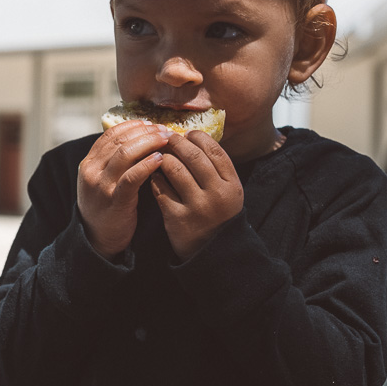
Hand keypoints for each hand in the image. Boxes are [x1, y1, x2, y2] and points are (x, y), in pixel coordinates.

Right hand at [78, 120, 170, 258]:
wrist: (97, 239)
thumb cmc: (107, 207)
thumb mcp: (102, 180)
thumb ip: (114, 162)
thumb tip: (140, 139)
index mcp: (88, 163)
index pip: (110, 134)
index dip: (132, 126)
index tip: (150, 124)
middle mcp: (91, 171)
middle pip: (120, 141)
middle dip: (145, 132)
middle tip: (164, 130)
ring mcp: (101, 186)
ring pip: (125, 154)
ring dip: (149, 143)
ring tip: (166, 140)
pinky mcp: (115, 200)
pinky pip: (132, 177)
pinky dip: (147, 164)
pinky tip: (160, 159)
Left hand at [150, 131, 243, 260]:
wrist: (212, 252)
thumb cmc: (218, 214)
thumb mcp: (227, 191)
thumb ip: (216, 167)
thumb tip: (194, 136)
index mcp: (232, 185)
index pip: (214, 150)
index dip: (198, 137)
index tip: (187, 133)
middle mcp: (217, 195)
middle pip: (193, 156)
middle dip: (176, 142)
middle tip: (167, 138)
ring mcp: (197, 207)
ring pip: (174, 169)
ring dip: (163, 158)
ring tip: (159, 156)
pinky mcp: (177, 218)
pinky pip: (160, 189)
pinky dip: (155, 178)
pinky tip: (154, 176)